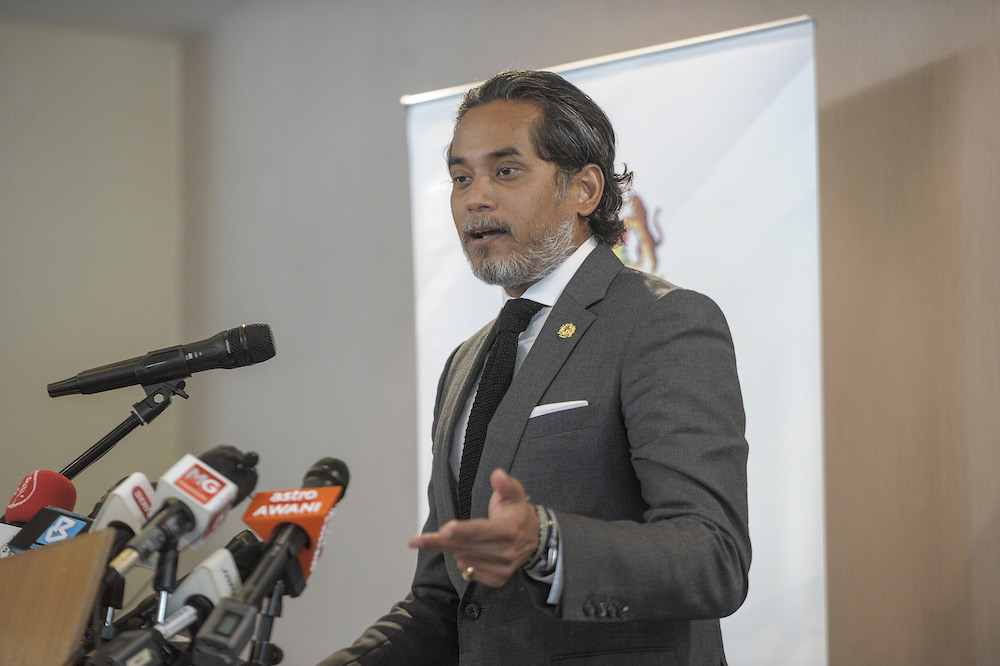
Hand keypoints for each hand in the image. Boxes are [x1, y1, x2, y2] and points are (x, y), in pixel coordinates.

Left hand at [409, 469, 538, 586]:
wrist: (534, 538)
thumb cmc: (517, 513)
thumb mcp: (515, 493)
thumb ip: (505, 484)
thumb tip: (497, 474)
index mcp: (509, 531)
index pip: (481, 531)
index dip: (462, 530)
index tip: (444, 530)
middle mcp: (506, 553)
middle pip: (466, 547)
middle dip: (439, 542)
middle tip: (415, 541)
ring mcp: (502, 569)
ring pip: (465, 559)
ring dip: (451, 548)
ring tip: (448, 537)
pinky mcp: (497, 579)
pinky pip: (469, 570)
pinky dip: (462, 559)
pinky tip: (465, 550)